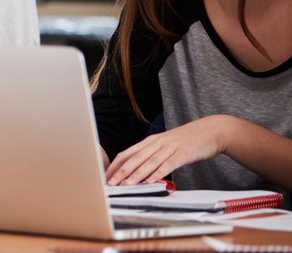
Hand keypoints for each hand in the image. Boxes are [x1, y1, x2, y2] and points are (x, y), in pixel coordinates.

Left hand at [105, 116, 232, 184]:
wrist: (211, 131)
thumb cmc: (187, 140)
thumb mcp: (166, 145)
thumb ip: (153, 155)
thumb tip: (141, 170)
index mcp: (150, 141)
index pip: (126, 153)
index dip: (115, 165)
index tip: (106, 176)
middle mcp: (156, 143)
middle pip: (133, 158)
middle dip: (120, 172)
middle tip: (110, 183)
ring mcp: (168, 148)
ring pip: (147, 162)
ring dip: (135, 175)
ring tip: (125, 185)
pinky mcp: (181, 154)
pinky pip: (166, 165)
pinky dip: (157, 174)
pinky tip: (150, 181)